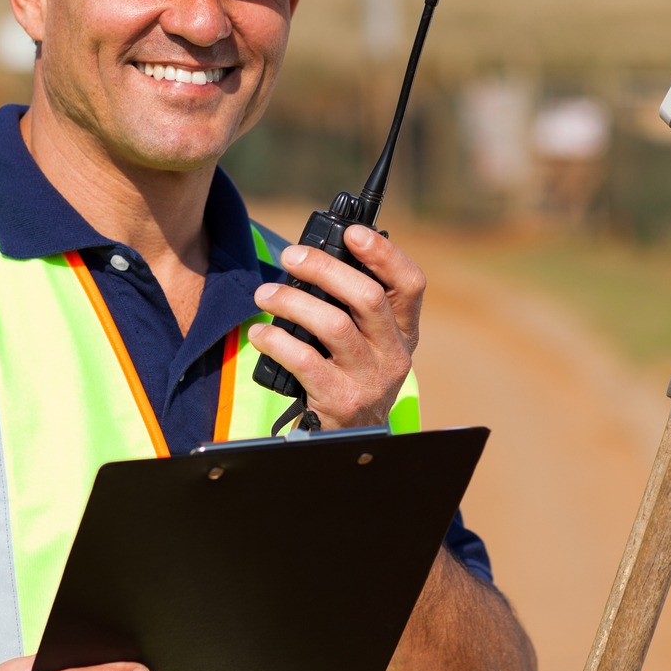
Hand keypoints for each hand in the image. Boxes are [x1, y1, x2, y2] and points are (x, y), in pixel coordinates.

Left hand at [247, 225, 424, 430]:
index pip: (410, 284)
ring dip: (292, 302)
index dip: (384, 254)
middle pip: (367, 296)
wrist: (351, 438)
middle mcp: (395, 354)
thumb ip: (352, 305)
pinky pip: (305, 360)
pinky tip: (260, 335)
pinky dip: (276, 341)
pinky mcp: (342, 400)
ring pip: (333, 324)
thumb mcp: (367, 342)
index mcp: (403, 331)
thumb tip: (311, 259)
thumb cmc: (349, 374)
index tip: (352, 233)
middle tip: (290, 257)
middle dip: (324, 268)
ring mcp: (371, 379)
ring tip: (264, 295)